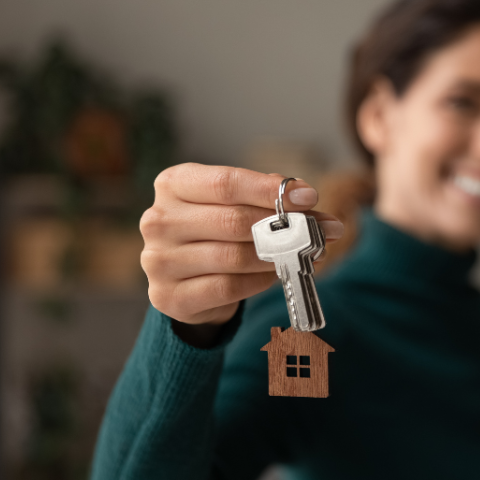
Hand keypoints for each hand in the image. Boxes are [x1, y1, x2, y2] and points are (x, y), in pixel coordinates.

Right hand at [140, 163, 342, 330]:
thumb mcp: (234, 203)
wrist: (186, 280)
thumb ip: (265, 197)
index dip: (269, 190)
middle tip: (321, 230)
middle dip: (284, 226)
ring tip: (306, 253)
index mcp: (173, 184)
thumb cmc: (215, 231)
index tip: (309, 197)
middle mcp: (159, 220)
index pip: (226, 183)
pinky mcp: (169, 296)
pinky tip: (277, 274)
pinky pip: (228, 288)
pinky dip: (260, 281)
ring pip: (233, 257)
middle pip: (232, 221)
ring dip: (278, 256)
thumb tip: (304, 198)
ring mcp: (158, 261)